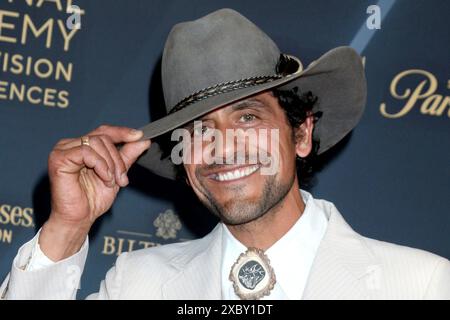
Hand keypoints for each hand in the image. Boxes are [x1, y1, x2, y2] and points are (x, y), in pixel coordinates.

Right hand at [39, 125, 150, 260]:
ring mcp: (63, 150)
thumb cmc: (92, 199)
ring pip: (96, 143)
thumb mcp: (116, 174)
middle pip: (103, 138)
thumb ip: (127, 156)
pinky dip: (100, 165)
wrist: (80, 218)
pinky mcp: (59, 159)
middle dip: (117, 159)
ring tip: (111, 181)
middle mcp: (71, 145)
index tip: (139, 136)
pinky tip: (104, 178)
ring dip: (110, 164)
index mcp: (83, 147)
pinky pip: (86, 152)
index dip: (122, 132)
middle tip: (122, 178)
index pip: (104, 131)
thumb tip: (142, 140)